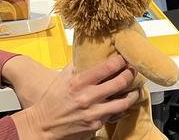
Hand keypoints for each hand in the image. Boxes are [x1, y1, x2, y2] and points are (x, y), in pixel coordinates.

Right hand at [11, 55, 139, 138]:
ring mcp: (94, 112)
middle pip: (121, 81)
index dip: (121, 60)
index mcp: (79, 82)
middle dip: (131, 73)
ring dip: (133, 93)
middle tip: (133, 70)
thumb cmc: (52, 100)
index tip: (125, 57)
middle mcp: (88, 97)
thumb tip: (90, 53)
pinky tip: (124, 103)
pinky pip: (115, 114)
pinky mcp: (96, 125)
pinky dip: (121, 108)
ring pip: (124, 101)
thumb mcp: (62, 78)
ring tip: (136, 89)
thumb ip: (78, 66)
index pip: (108, 67)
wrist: (43, 125)